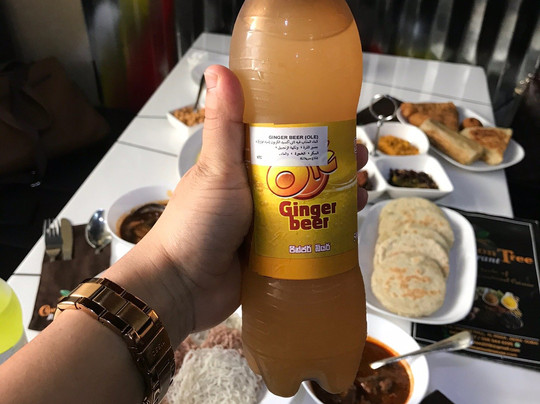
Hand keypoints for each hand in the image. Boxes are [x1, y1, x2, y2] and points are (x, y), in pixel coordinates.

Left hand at [108, 65, 368, 345]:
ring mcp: (267, 221)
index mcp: (240, 164)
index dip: (312, 128)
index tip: (340, 123)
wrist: (183, 287)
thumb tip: (218, 68)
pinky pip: (307, 234)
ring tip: (363, 190)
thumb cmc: (196, 223)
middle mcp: (256, 189)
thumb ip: (223, 124)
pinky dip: (330, 227)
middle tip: (360, 160)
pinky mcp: (275, 250)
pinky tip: (352, 222)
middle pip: (303, 170)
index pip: (282, 137)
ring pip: (310, 201)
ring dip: (338, 194)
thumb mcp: (216, 169)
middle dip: (334, 163)